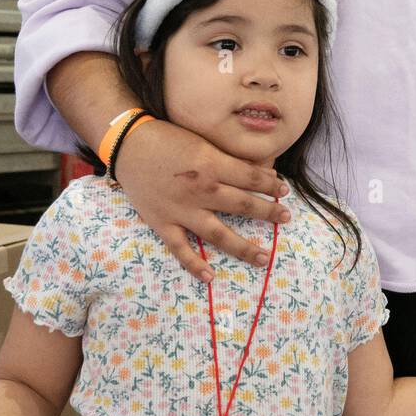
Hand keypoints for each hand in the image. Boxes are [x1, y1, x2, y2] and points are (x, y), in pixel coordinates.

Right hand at [114, 119, 292, 281]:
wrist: (128, 145)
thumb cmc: (169, 138)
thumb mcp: (204, 142)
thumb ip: (230, 160)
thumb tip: (263, 172)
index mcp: (212, 165)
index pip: (251, 179)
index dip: (272, 186)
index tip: (285, 191)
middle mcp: (201, 191)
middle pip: (243, 205)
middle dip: (269, 213)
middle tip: (287, 219)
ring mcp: (181, 211)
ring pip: (218, 234)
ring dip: (243, 247)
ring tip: (264, 258)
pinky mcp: (162, 223)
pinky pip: (180, 249)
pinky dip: (194, 264)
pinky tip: (210, 277)